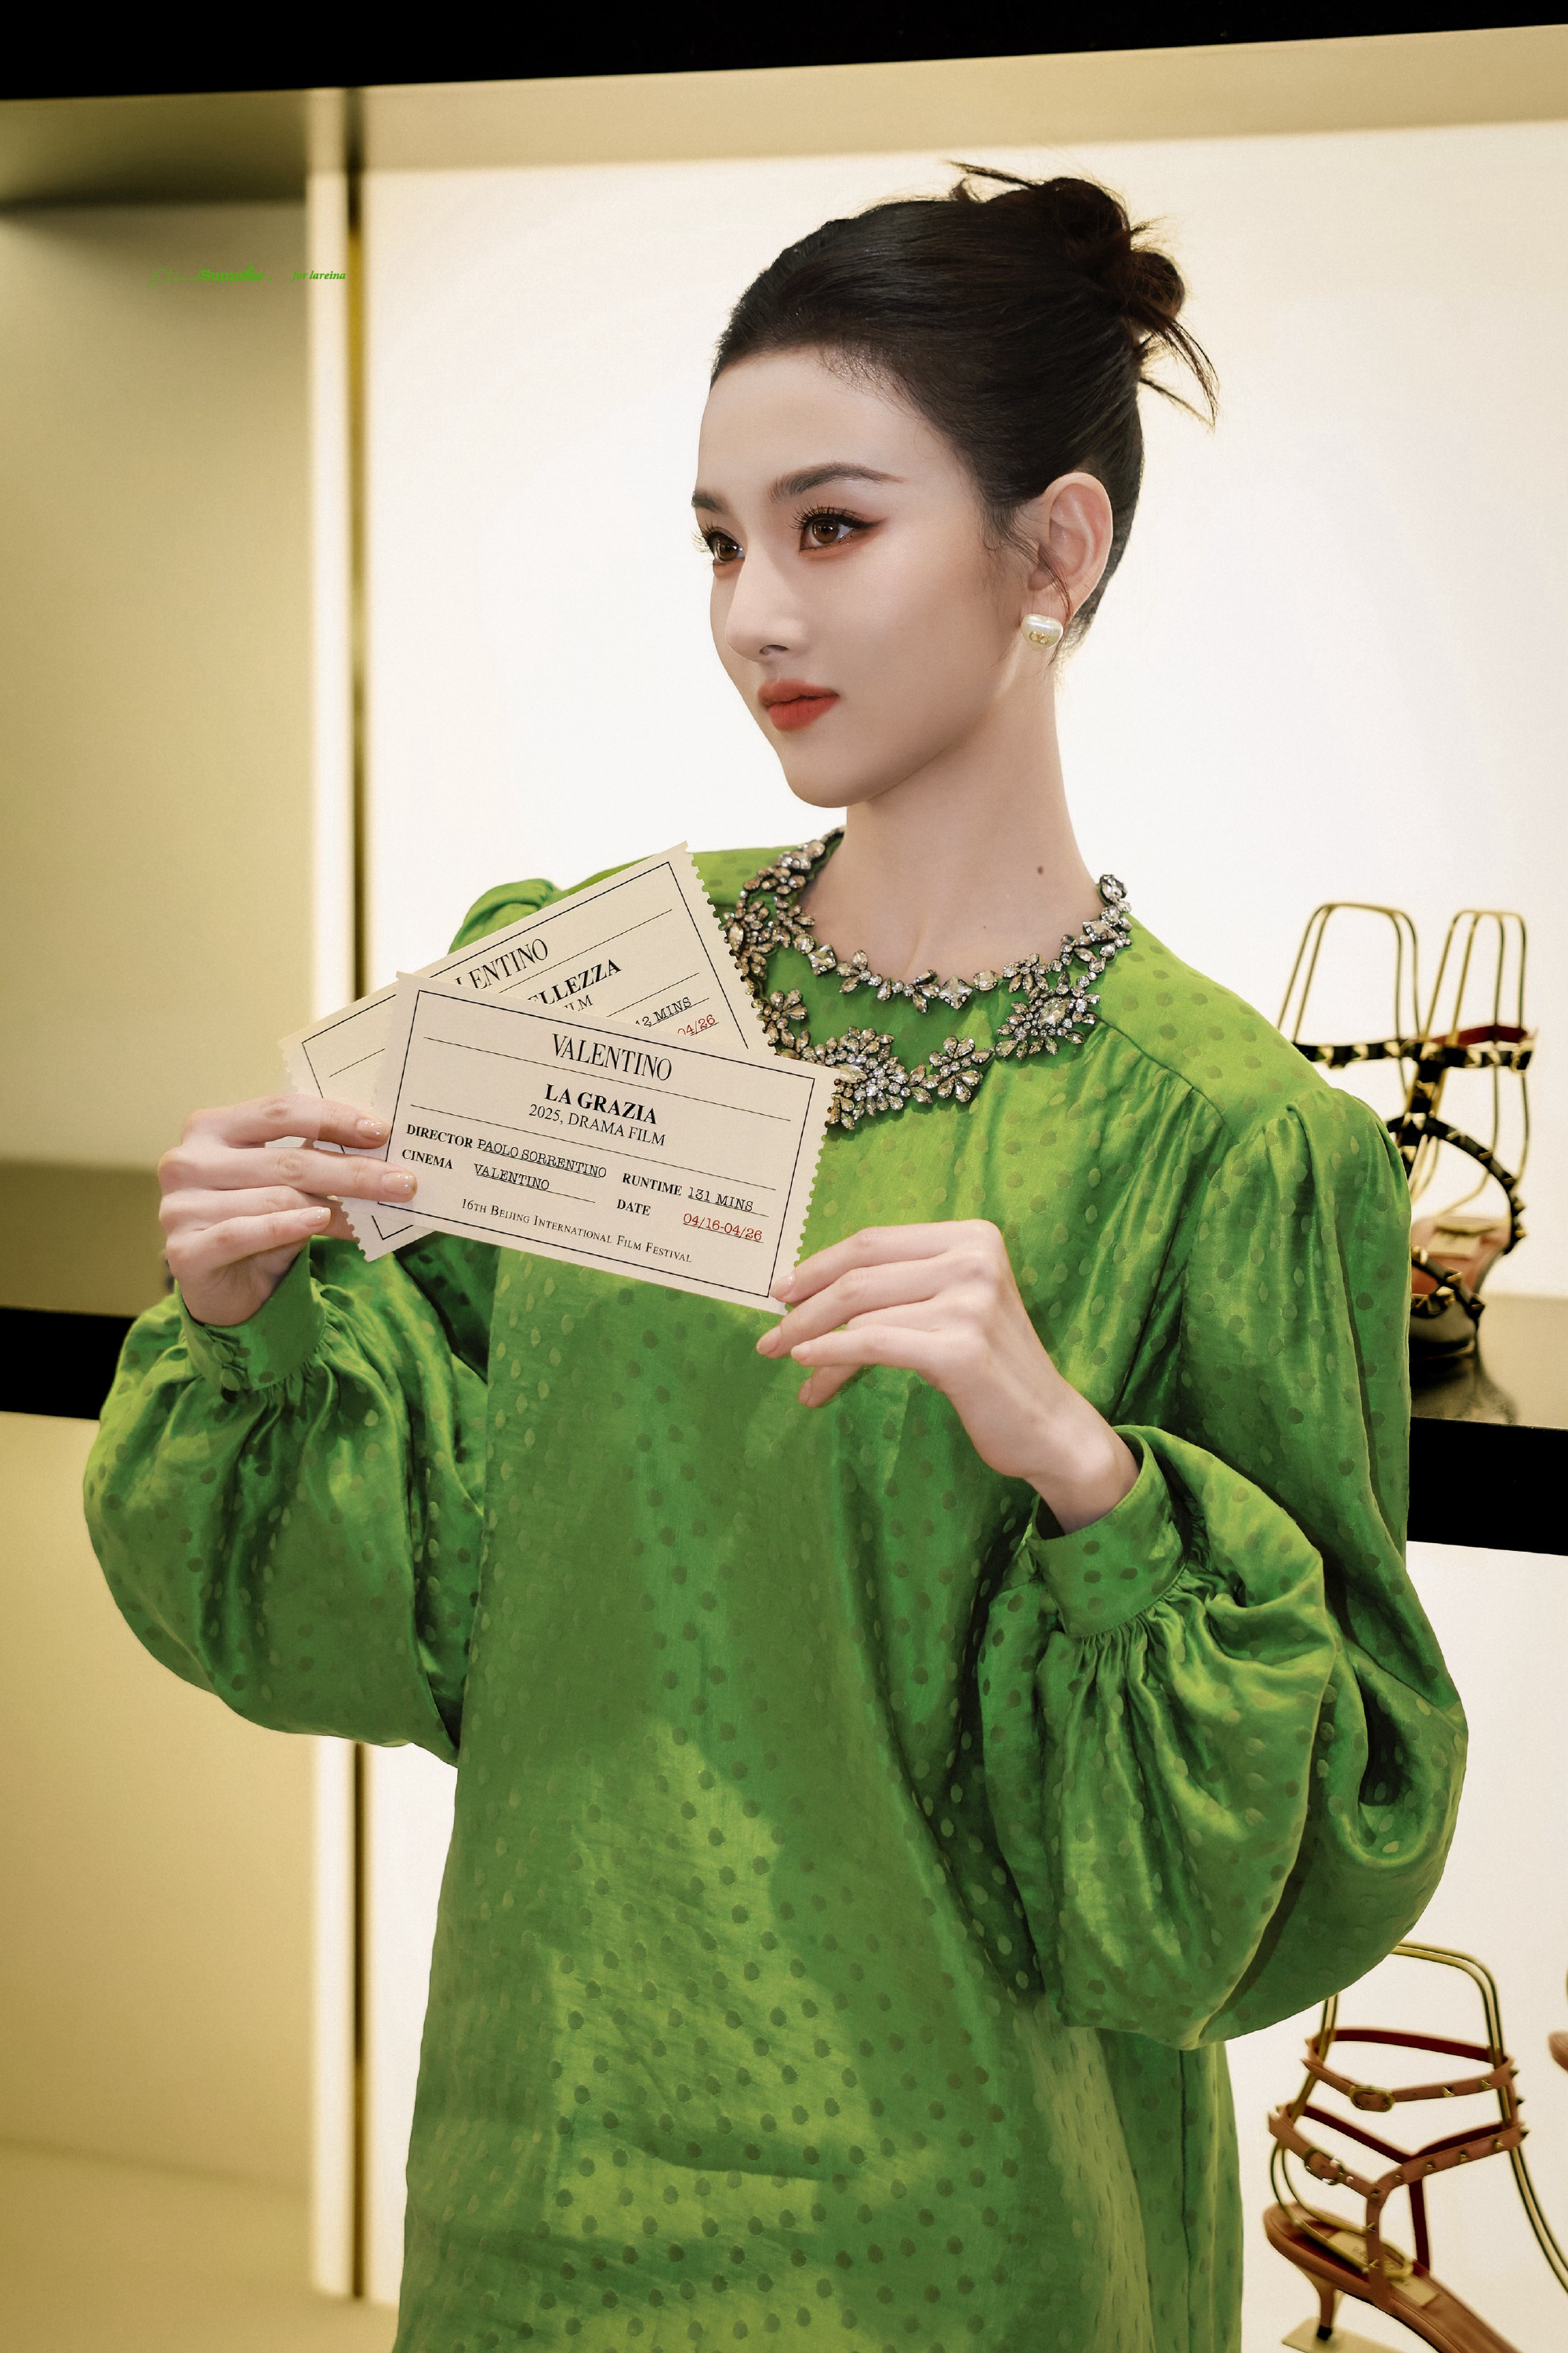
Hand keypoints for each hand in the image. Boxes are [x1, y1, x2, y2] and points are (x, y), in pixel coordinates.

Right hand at [158, 1094, 416, 1329]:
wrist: (225, 1286)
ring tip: (380, 1209)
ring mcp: (180, 1206)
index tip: (381, 1132)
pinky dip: (288, 1226)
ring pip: (275, 1198)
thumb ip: (311, 1155)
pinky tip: (323, 1221)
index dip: (333, 1118)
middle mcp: (187, 1161)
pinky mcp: (184, 1251)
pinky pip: (246, 1232)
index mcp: (210, 1127)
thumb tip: (380, 1142)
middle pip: (286, 1159)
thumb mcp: (282, 1181)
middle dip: (352, 1171)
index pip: (279, 1111)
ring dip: (337, 1205)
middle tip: (402, 1181)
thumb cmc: (259, 1220)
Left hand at [755, 1219, 1135, 1533]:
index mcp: (972, 1236)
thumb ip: (901, 1287)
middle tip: (769, 1333)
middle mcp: (974, 1259)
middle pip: (861, 1273)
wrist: (1050, 1427)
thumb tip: (811, 1291)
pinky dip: (832, 1355)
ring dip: (813, 1341)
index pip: (873, 1242)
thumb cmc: (992, 1370)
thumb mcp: (952, 1309)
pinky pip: (874, 1344)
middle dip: (804, 1304)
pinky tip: (808, 1367)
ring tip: (788, 1363)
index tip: (781, 1290)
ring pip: (860, 1312)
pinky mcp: (961, 1347)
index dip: (819, 1265)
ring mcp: (970, 1301)